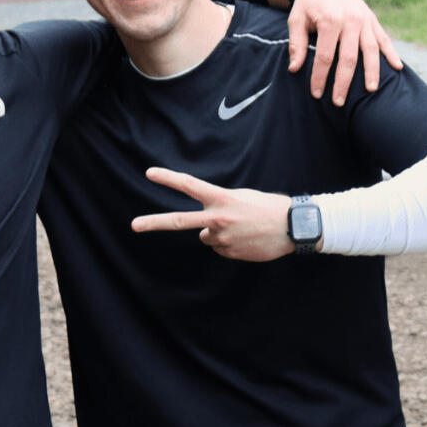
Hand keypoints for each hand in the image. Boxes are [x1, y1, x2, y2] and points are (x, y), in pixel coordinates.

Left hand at [132, 168, 294, 260]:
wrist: (293, 227)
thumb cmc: (269, 207)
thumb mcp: (242, 197)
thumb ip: (219, 207)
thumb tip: (205, 230)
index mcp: (222, 199)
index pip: (190, 186)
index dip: (169, 178)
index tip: (150, 173)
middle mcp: (218, 218)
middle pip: (179, 221)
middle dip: (154, 223)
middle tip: (134, 225)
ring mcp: (222, 237)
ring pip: (207, 237)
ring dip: (219, 233)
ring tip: (243, 228)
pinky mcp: (229, 252)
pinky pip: (221, 248)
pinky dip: (230, 244)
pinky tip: (247, 239)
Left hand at [285, 0, 401, 105]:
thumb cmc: (307, 2)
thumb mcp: (296, 20)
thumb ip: (296, 44)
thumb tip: (294, 69)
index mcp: (330, 21)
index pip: (325, 57)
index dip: (319, 77)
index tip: (316, 94)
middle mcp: (350, 21)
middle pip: (348, 58)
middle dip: (343, 82)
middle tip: (339, 102)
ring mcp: (363, 20)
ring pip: (370, 50)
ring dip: (371, 71)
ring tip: (371, 90)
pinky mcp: (371, 19)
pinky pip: (384, 38)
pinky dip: (391, 53)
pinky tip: (397, 67)